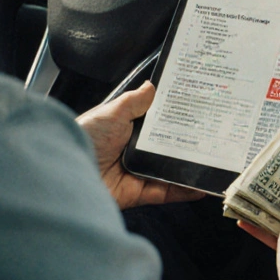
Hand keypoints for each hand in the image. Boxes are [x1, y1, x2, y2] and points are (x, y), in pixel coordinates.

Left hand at [76, 81, 204, 209]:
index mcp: (125, 129)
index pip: (156, 124)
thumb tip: (151, 86)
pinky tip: (200, 185)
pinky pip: (166, 192)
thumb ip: (134, 101)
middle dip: (187, 144)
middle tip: (211, 137)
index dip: (175, 120)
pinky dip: (184, 190)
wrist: (66, 172)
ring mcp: (137, 172)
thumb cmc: (85, 137)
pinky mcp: (138, 193)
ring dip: (189, 168)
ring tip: (212, 161)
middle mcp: (132, 151)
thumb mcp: (112, 111)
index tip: (197, 114)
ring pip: (169, 171)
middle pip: (166, 147)